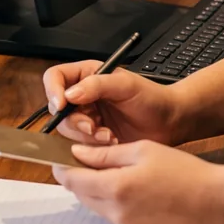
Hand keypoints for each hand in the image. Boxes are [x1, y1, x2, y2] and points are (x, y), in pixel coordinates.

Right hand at [41, 60, 181, 146]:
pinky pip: (80, 145)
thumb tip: (70, 94)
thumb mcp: (125, 85)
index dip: (53, 90)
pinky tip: (112, 143)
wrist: (170, 123)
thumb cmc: (152, 98)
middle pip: (57, 108)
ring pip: (68, 129)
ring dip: (85, 136)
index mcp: (86, 76)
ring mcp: (88, 118)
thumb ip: (97, 85)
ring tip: (109, 136)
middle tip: (92, 127)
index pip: (55, 78)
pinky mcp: (94, 139)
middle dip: (74, 121)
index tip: (62, 104)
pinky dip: (93, 147)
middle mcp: (83, 96)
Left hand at [53, 140, 223, 223]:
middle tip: (82, 156)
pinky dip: (108, 198)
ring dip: (92, 187)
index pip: (71, 180)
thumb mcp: (142, 151)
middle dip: (76, 176)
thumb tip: (79, 153)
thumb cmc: (184, 171)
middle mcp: (116, 212)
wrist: (216, 202)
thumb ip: (106, 153)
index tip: (57, 154)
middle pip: (79, 194)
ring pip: (94, 204)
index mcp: (115, 189)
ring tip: (106, 166)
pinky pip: (111, 213)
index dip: (60, 166)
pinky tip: (123, 182)